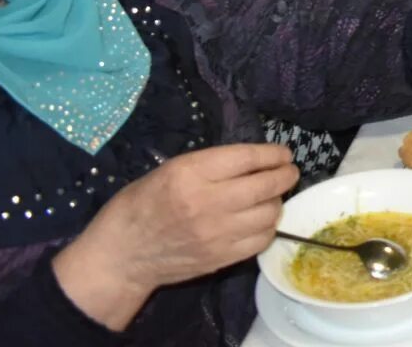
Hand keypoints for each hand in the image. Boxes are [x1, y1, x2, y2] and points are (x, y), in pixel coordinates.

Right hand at [53, 144, 297, 329]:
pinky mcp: (221, 258)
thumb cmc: (140, 204)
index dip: (273, 154)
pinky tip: (261, 221)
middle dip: (285, 175)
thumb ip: (210, 165)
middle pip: (266, 185)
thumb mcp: (169, 170)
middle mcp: (208, 202)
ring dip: (277, 202)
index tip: (283, 153)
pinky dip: (267, 227)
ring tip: (272, 196)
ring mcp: (217, 233)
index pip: (248, 158)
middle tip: (289, 172)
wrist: (122, 255)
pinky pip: (261, 240)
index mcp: (191, 174)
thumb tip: (252, 160)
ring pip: (269, 214)